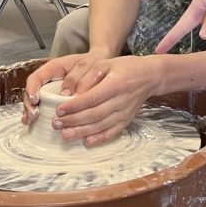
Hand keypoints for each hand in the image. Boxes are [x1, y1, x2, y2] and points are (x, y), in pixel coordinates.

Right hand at [22, 50, 112, 124]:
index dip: (32, 89)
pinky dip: (36, 116)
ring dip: (30, 111)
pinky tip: (31, 124)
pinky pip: (42, 107)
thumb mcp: (86, 65)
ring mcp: (49, 90)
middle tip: (34, 115)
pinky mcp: (54, 100)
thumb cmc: (92, 64)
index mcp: (53, 68)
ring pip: (34, 100)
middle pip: (32, 91)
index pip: (36, 77)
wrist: (99, 66)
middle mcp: (48, 79)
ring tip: (30, 121)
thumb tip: (65, 94)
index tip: (35, 100)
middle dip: (29, 104)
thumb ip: (76, 77)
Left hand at [47, 55, 167, 145]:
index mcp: (115, 84)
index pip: (91, 98)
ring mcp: (125, 113)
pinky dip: (100, 139)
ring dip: (82, 132)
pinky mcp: (127, 120)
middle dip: (73, 121)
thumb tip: (72, 93)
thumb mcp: (105, 63)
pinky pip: (113, 132)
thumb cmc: (125, 67)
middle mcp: (121, 101)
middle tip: (56, 124)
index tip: (59, 110)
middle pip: (94, 114)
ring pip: (101, 126)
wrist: (149, 76)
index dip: (74, 106)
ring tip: (65, 135)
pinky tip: (87, 142)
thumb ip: (88, 76)